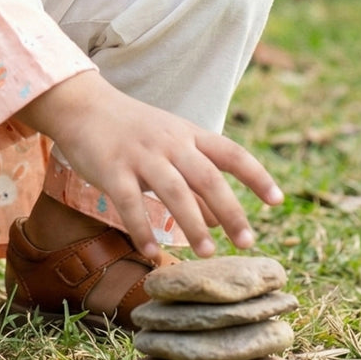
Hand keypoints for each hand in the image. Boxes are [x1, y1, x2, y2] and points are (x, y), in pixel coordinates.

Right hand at [17, 71, 282, 259]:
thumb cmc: (132, 130)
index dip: (256, 176)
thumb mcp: (170, 146)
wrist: (83, 106)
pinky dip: (143, 229)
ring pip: (174, 191)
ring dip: (193, 225)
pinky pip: (131, 203)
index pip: (230, 152)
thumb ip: (195, 181)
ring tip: (208, 253)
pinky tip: (152, 253)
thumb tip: (222, 221)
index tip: (277, 201)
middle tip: (247, 243)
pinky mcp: (112, 168)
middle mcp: (169, 142)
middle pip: (207, 176)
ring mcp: (140, 155)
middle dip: (231, 210)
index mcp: (188, 134)